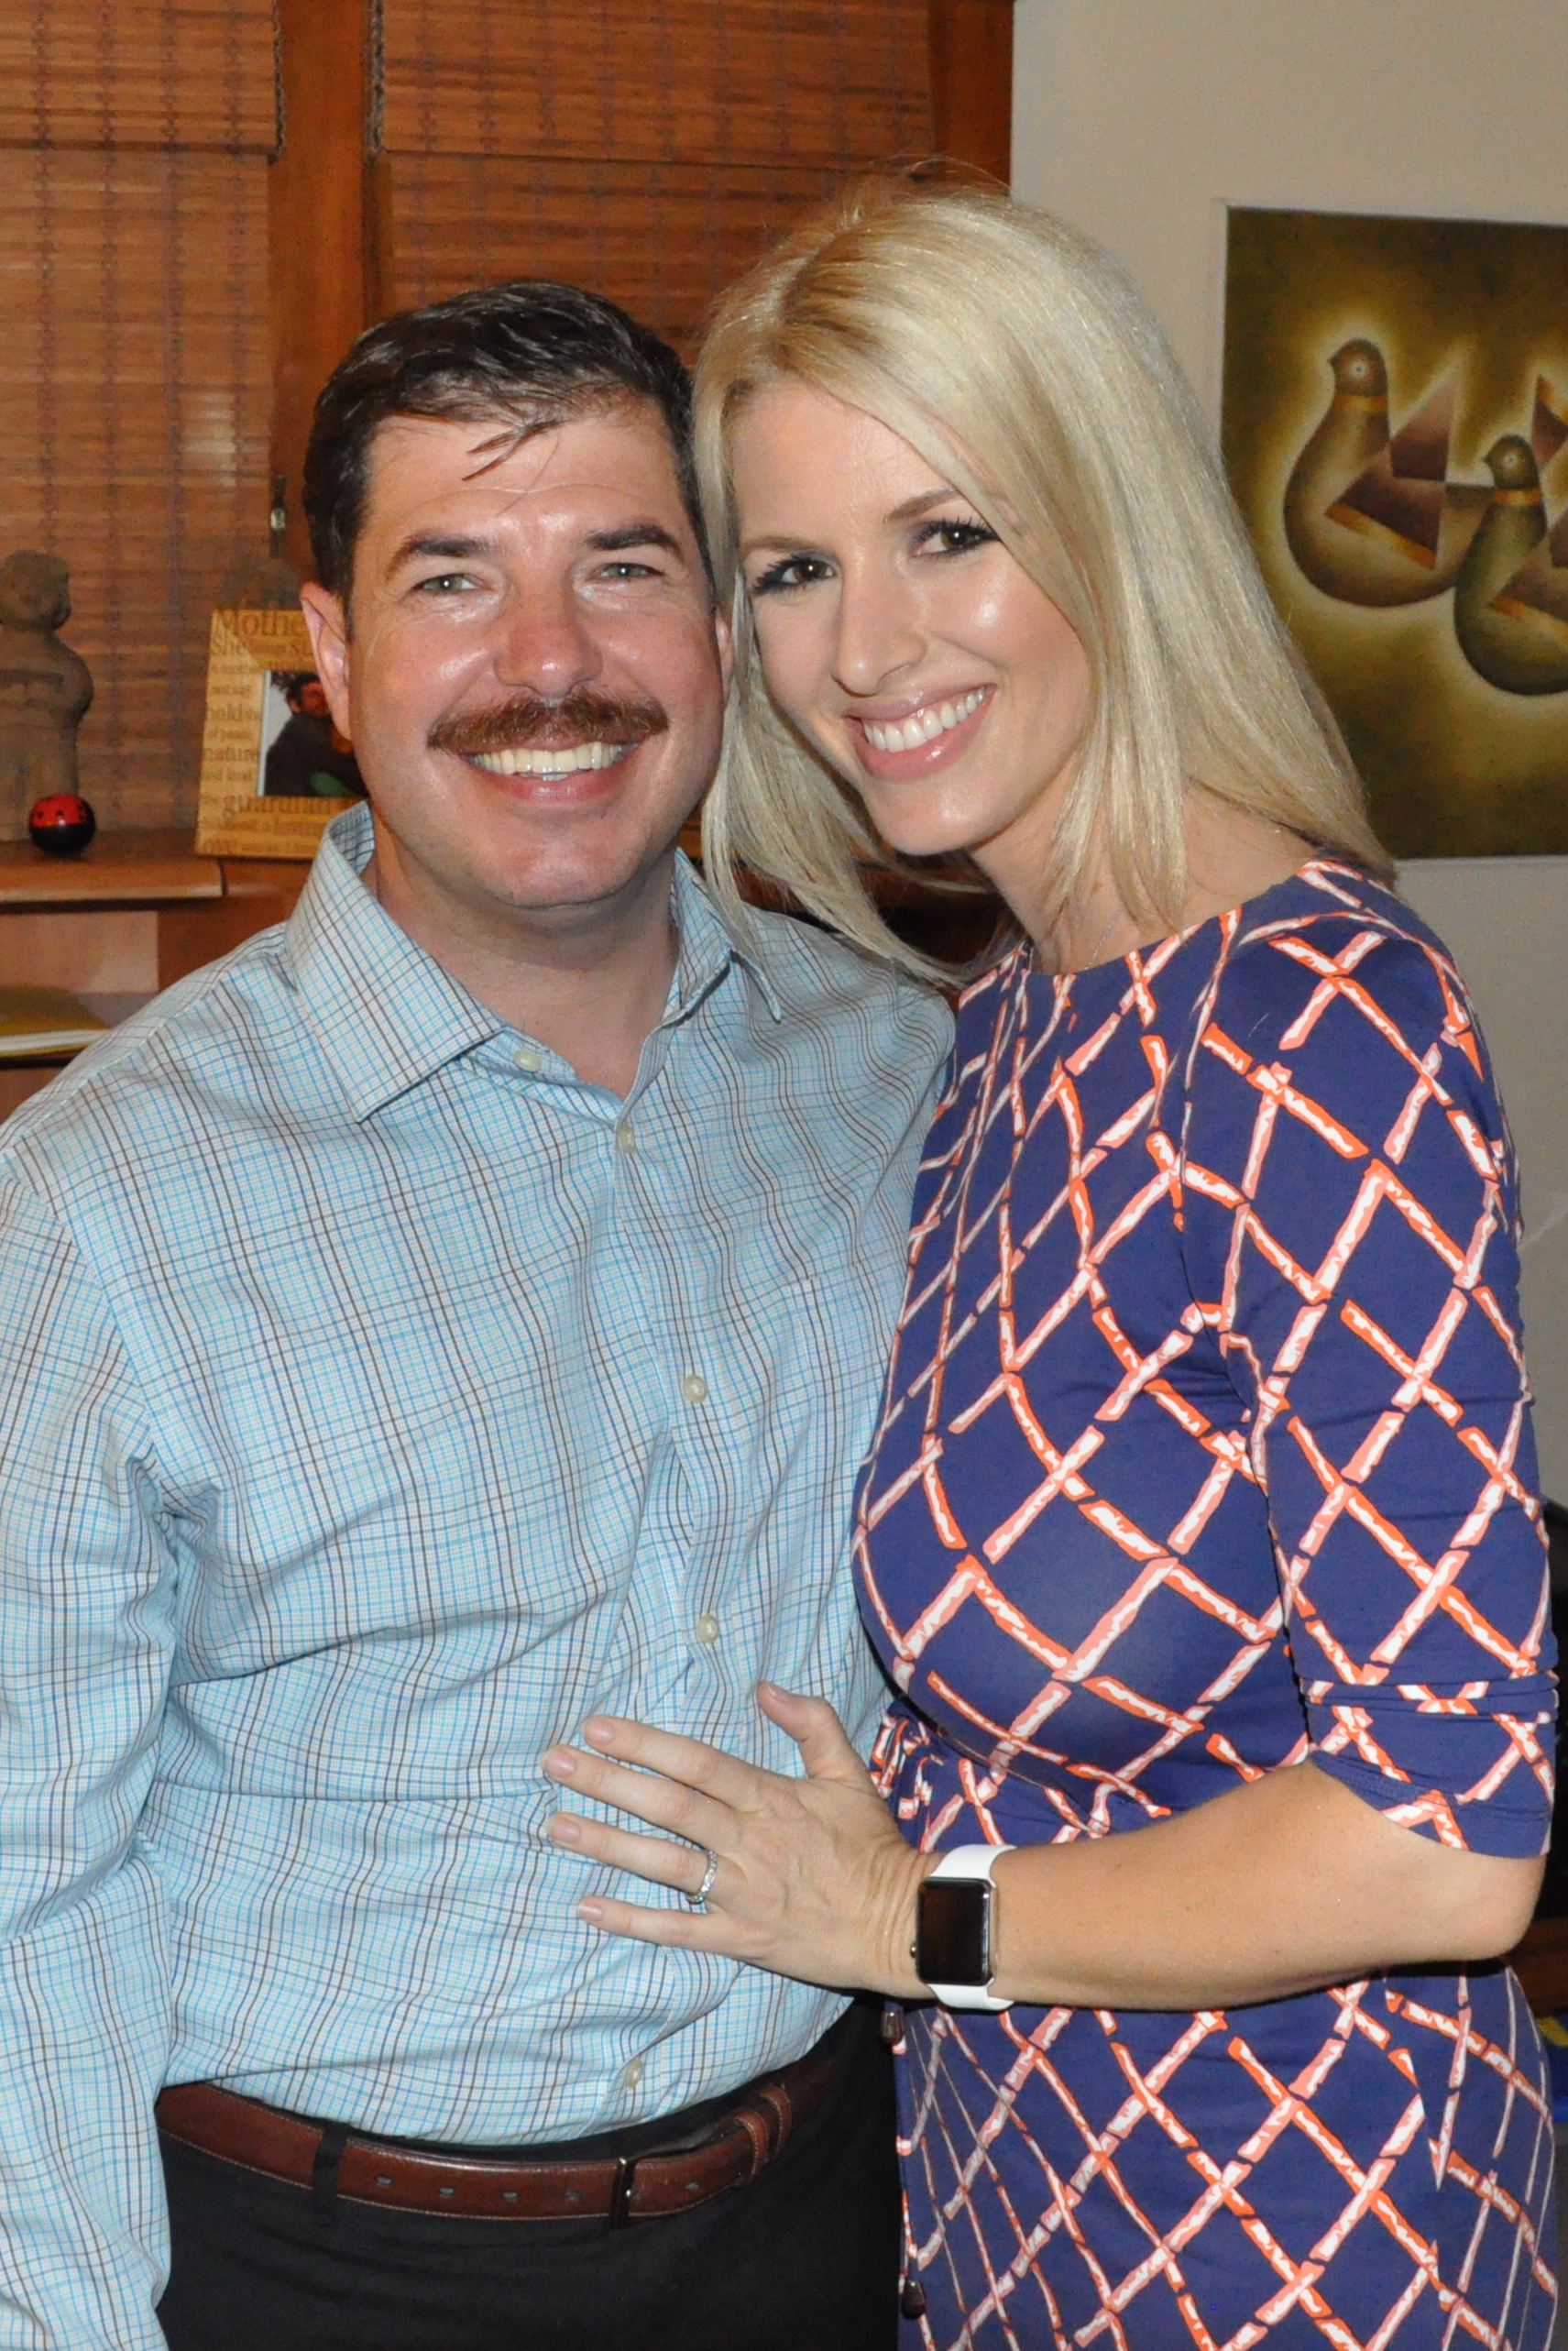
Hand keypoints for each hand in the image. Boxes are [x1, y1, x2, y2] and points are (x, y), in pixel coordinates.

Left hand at [542, 1683, 931, 1995]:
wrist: (900, 1922)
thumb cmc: (872, 1845)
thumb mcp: (849, 1773)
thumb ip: (811, 1723)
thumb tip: (765, 1686)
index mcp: (770, 1798)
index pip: (696, 1764)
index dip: (644, 1744)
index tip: (597, 1728)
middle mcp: (747, 1842)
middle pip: (668, 1807)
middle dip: (607, 1783)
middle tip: (554, 1764)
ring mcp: (740, 1893)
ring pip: (663, 1864)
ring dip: (607, 1844)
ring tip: (557, 1826)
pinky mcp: (739, 1938)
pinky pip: (678, 1929)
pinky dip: (633, 1919)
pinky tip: (589, 1906)